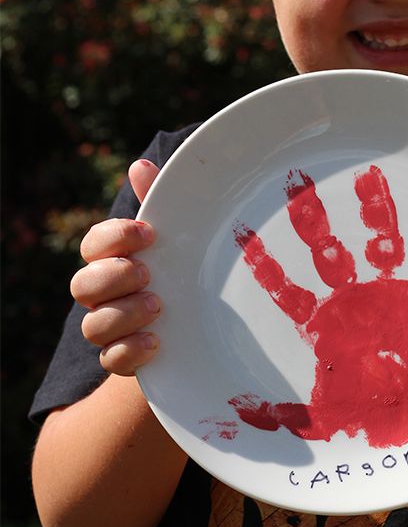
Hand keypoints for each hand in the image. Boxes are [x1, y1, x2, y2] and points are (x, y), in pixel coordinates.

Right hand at [70, 159, 160, 375]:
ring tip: (157, 305)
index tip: (149, 234)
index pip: (94, 244)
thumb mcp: (178, 234)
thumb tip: (140, 165)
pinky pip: (110, 361)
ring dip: (121, 314)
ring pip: (92, 326)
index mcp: (113, 258)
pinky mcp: (125, 359)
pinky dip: (129, 351)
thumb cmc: (181, 268)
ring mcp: (111, 328)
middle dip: (112, 278)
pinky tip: (156, 341)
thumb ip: (158, 202)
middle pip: (82, 286)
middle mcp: (104, 294)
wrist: (204, 324)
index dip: (115, 237)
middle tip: (147, 272)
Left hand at [228, 165, 407, 448]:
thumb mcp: (321, 416)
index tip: (241, 231)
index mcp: (325, 323)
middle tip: (294, 179)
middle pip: (327, 249)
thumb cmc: (363, 412)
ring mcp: (389, 292)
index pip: (287, 288)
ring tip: (370, 174)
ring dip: (375, 210)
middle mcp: (354, 298)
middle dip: (312, 218)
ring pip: (378, 241)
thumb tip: (243, 414)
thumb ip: (285, 415)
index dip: (267, 264)